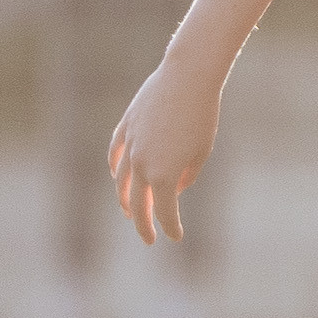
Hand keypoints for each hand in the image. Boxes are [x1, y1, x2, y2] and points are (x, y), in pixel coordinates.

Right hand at [107, 52, 224, 244]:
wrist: (187, 78)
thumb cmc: (203, 116)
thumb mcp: (201, 151)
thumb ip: (185, 176)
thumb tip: (172, 189)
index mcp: (164, 175)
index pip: (164, 212)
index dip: (170, 227)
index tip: (176, 238)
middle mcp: (141, 164)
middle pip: (138, 203)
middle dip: (143, 223)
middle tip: (148, 239)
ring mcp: (129, 146)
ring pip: (121, 181)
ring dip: (125, 200)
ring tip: (130, 212)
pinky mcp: (125, 128)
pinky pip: (115, 155)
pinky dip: (115, 169)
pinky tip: (118, 177)